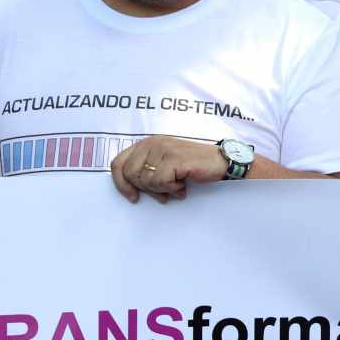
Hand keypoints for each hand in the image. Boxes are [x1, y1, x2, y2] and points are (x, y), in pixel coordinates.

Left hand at [111, 136, 229, 203]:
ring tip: (177, 185)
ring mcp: (163, 149)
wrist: (221, 162)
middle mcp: (152, 143)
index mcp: (147, 143)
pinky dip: (172, 188)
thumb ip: (146, 169)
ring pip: (145, 180)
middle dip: (146, 189)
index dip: (121, 183)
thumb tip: (130, 189)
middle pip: (130, 175)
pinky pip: (160, 182)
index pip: (118, 163)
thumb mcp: (164, 164)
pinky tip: (183, 184)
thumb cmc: (193, 166)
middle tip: (164, 192)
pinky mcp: (173, 158)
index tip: (132, 196)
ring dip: (162, 189)